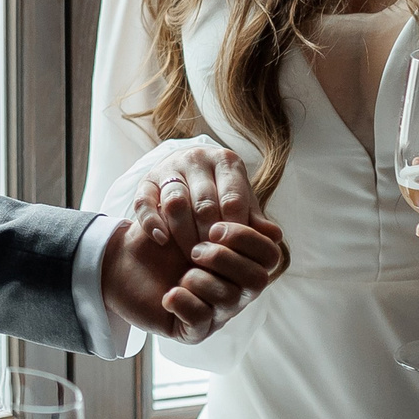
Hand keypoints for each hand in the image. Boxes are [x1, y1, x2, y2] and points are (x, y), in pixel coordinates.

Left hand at [101, 214, 282, 343]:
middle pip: (258, 280)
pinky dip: (184, 302)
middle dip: (225, 260)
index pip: (270, 255)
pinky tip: (169, 294)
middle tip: (194, 251)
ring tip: (180, 274)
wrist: (120, 260)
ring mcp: (217, 312)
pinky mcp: (193, 331)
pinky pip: (202, 320)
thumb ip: (226, 213)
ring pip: (229, 300)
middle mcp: (236, 289)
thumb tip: (271, 230)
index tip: (215, 228)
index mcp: (243, 260)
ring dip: (201, 280)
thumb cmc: (162, 233)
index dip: (247, 240)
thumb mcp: (191, 213)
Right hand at [129, 139, 267, 250]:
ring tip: (192, 256)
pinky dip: (152, 222)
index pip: (232, 199)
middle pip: (204, 203)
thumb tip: (274, 237)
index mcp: (226, 161)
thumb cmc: (221, 191)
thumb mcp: (241, 201)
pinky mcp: (146, 179)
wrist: (188, 169)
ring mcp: (169, 167)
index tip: (234, 253)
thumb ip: (254, 219)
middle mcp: (197, 158)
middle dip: (209, 236)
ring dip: (183, 233)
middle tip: (213, 261)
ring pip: (175, 202)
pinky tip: (162, 241)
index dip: (234, 230)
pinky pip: (144, 201)